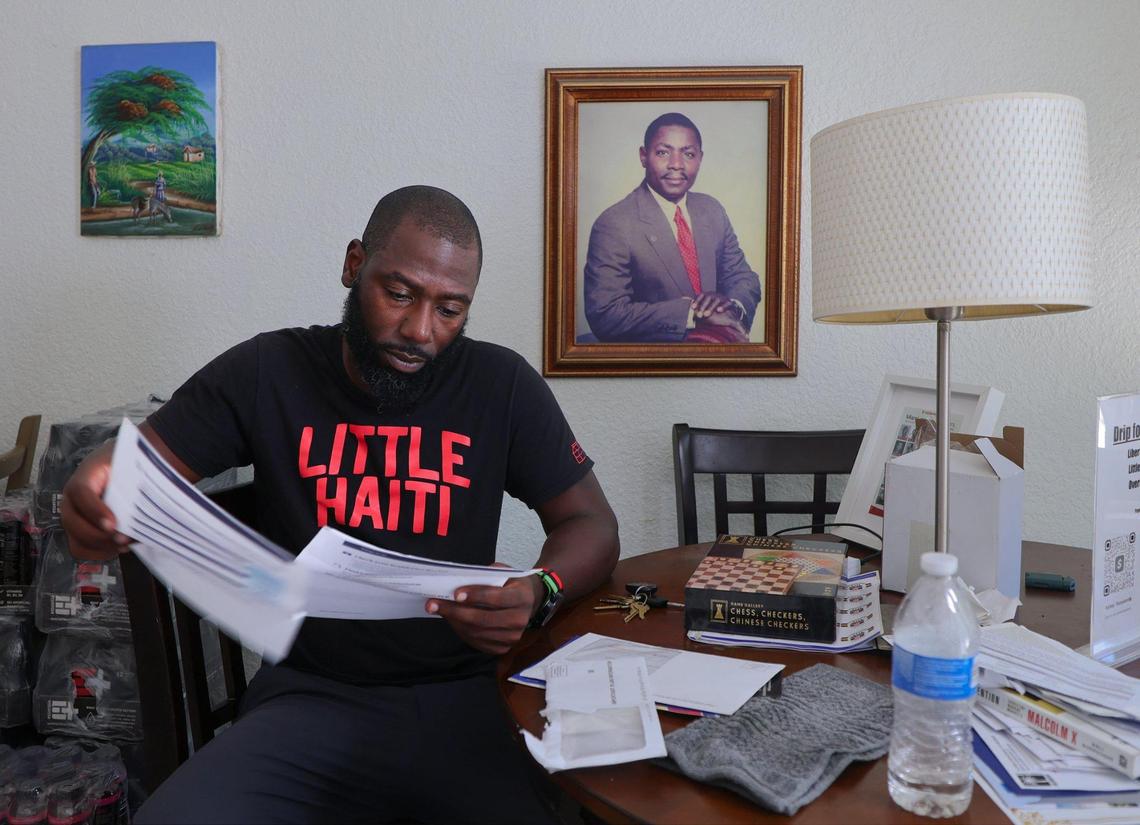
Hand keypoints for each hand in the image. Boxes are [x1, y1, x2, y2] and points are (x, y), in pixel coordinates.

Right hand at [59, 443, 130, 560]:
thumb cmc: (123, 465)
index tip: (112, 524)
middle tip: (123, 539)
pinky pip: (81, 549)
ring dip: (100, 547)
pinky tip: (118, 548)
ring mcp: (73, 517)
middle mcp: (72, 499)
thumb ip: (132, 479)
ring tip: (123, 545)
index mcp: (83, 478)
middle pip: (72, 522)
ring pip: (75, 540)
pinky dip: (100, 553)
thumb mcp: (128, 464)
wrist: (117, 468)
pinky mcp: (79, 531)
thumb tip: (143, 500)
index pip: (81, 493)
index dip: (94, 511)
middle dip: (99, 536)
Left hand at [425, 573, 542, 655]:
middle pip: (483, 619)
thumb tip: (459, 580)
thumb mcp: (505, 572)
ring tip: (437, 609)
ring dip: (454, 621)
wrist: (529, 601)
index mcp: (522, 598)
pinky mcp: (502, 647)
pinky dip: (460, 630)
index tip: (455, 593)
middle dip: (455, 611)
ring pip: (477, 632)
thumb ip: (487, 575)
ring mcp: (512, 637)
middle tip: (433, 603)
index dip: (476, 596)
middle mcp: (519, 620)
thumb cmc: (511, 583)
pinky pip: (477, 641)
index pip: (497, 598)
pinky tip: (450, 619)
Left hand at [691, 292, 735, 319]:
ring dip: (711, 307)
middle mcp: (715, 295)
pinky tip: (718, 310)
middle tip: (699, 315)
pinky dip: (723, 307)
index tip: (692, 308)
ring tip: (706, 314)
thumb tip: (686, 303)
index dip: (697, 301)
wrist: (728, 305)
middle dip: (703, 306)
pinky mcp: (730, 302)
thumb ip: (698, 306)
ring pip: (717, 300)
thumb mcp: (706, 305)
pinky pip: (727, 303)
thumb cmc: (713, 306)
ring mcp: (723, 298)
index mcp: (708, 295)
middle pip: (709, 298)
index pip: (702, 295)